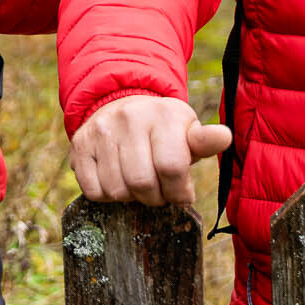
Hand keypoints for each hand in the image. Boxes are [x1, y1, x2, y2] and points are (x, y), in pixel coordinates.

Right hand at [69, 95, 231, 206]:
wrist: (121, 106)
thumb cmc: (164, 130)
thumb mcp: (188, 131)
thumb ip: (206, 141)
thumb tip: (224, 137)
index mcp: (163, 114)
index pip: (171, 167)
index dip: (179, 191)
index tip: (182, 193)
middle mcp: (129, 117)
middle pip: (142, 183)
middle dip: (155, 198)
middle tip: (159, 191)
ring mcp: (101, 130)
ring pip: (117, 190)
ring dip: (131, 198)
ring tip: (138, 183)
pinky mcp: (80, 145)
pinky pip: (94, 191)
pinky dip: (107, 195)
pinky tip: (117, 179)